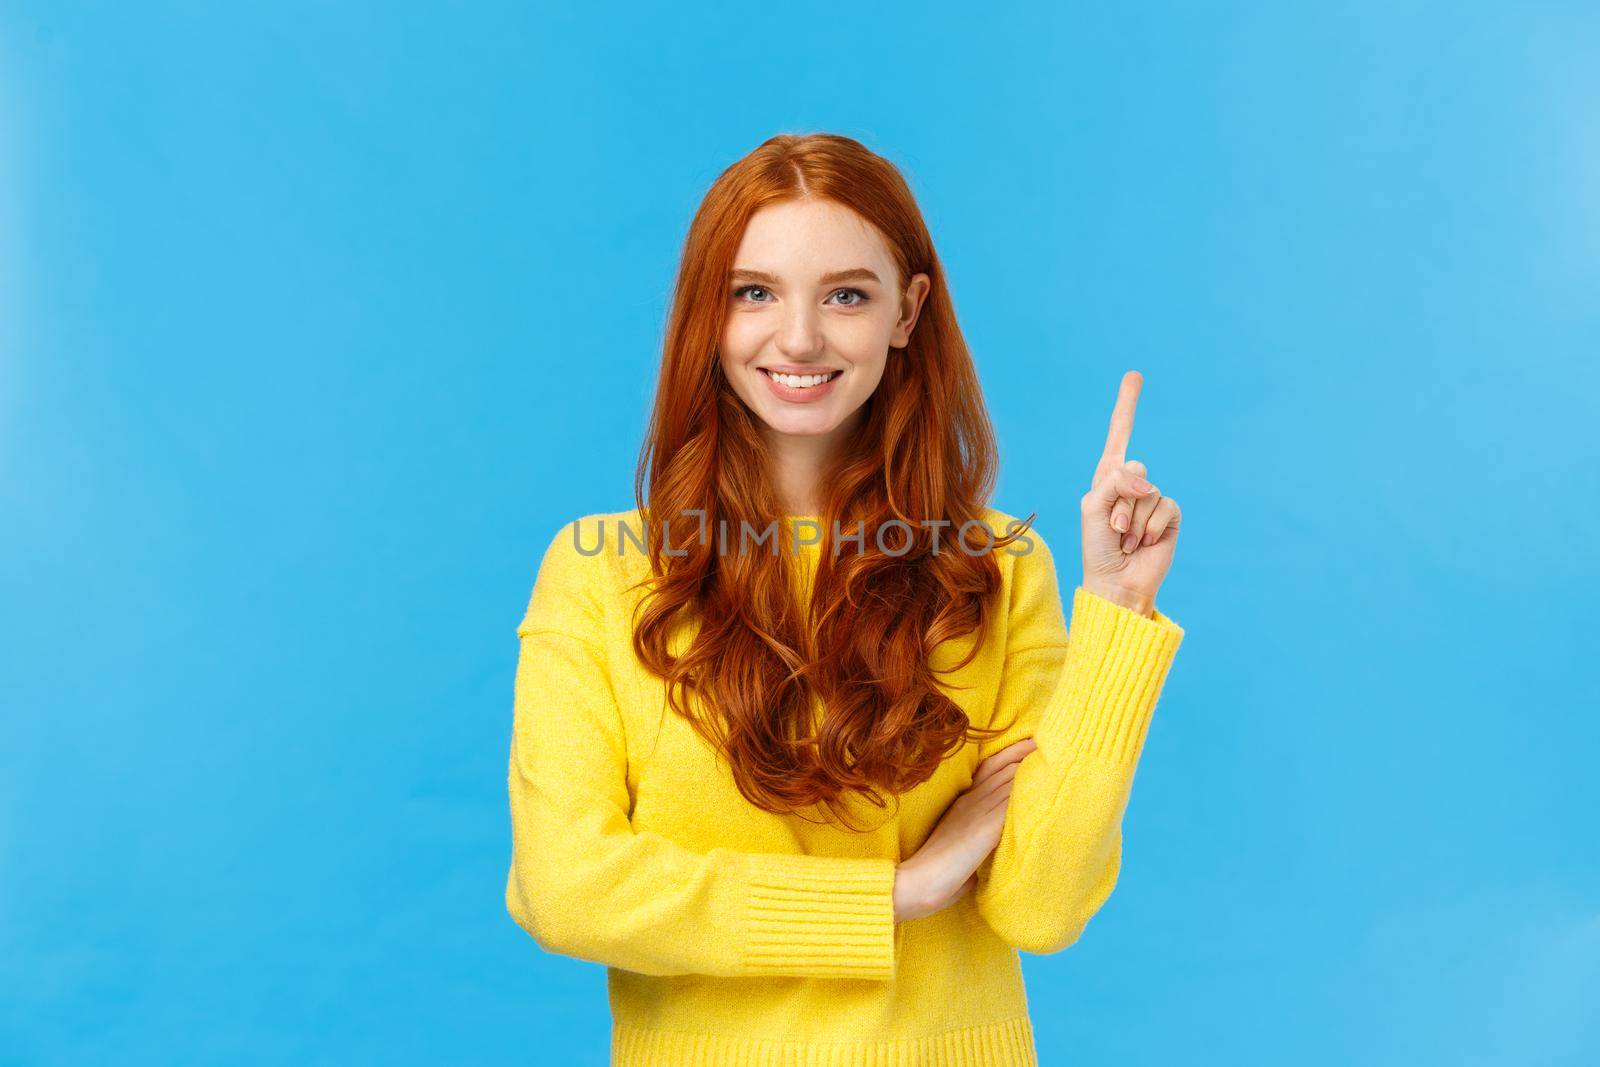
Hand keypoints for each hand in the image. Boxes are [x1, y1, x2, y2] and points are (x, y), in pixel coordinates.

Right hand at [893, 738, 1037, 921]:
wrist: (917, 883)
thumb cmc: (937, 874)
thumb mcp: (959, 848)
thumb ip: (977, 841)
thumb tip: (992, 850)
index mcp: (963, 804)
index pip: (991, 768)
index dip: (1011, 753)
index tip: (1031, 743)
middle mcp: (971, 802)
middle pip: (1003, 767)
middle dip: (1026, 751)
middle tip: (1051, 738)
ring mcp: (978, 812)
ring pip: (1009, 779)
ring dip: (1031, 766)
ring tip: (1056, 753)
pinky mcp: (985, 828)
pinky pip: (1011, 802)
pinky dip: (1028, 791)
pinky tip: (1046, 783)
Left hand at [1080, 370, 1180, 613]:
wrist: (1115, 581)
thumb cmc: (1097, 547)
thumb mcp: (1094, 507)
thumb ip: (1115, 483)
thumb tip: (1149, 482)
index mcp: (1107, 478)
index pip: (1118, 436)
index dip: (1126, 406)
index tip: (1134, 376)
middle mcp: (1130, 485)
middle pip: (1132, 467)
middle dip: (1119, 502)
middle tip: (1113, 529)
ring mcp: (1151, 500)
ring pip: (1147, 491)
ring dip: (1132, 520)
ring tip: (1125, 540)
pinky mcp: (1169, 516)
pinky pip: (1165, 506)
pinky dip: (1150, 527)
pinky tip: (1143, 543)